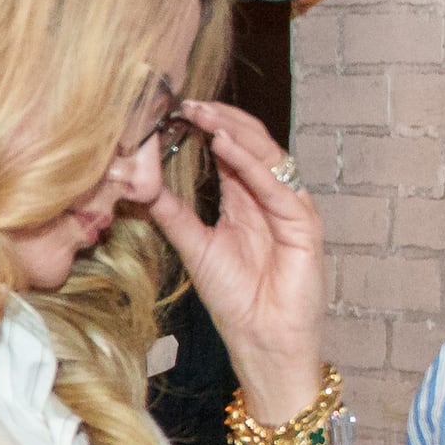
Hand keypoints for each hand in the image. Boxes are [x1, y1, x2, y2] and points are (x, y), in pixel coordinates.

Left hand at [141, 100, 328, 420]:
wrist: (262, 342)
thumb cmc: (235, 299)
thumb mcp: (194, 245)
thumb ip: (172, 212)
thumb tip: (139, 181)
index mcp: (246, 199)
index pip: (229, 149)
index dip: (205, 127)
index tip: (172, 110)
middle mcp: (271, 196)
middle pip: (250, 143)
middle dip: (220, 119)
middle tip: (187, 103)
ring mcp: (291, 207)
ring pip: (267, 155)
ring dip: (234, 132)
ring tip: (204, 115)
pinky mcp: (305, 224)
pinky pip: (277, 185)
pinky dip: (252, 163)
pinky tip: (226, 145)